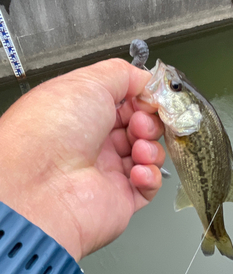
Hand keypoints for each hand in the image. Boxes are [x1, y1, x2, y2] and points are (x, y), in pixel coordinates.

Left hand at [0, 59, 164, 260]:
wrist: (40, 185)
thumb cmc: (50, 131)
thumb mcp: (87, 83)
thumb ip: (123, 74)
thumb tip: (146, 79)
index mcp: (84, 115)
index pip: (126, 104)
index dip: (143, 100)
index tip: (151, 98)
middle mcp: (95, 143)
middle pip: (140, 129)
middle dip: (149, 123)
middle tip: (140, 124)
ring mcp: (108, 172)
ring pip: (148, 155)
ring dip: (151, 148)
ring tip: (138, 148)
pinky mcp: (120, 199)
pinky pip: (148, 187)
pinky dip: (151, 176)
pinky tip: (138, 171)